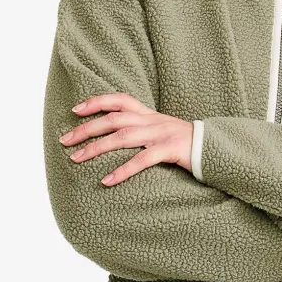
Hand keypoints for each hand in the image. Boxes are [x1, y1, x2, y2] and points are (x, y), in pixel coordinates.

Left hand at [60, 93, 194, 185]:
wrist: (215, 148)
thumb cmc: (186, 144)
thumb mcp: (161, 131)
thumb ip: (142, 130)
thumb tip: (118, 138)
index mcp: (149, 114)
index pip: (118, 100)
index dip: (96, 102)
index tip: (75, 110)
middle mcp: (151, 120)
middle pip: (112, 119)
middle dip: (86, 129)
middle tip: (65, 141)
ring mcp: (160, 134)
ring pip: (121, 137)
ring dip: (96, 148)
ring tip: (76, 159)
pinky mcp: (169, 150)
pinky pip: (141, 161)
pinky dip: (122, 171)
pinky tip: (106, 181)